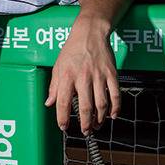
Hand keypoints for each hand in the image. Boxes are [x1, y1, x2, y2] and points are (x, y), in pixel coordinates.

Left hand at [44, 19, 119, 134]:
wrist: (89, 33)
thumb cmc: (71, 51)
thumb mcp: (57, 66)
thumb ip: (54, 87)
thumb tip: (49, 103)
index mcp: (66, 76)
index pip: (63, 102)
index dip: (63, 117)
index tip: (63, 127)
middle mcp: (83, 77)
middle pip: (85, 106)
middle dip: (85, 123)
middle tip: (85, 132)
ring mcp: (99, 76)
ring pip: (101, 103)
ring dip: (100, 118)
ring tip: (96, 126)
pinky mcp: (111, 73)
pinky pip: (115, 94)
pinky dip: (115, 107)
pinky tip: (112, 115)